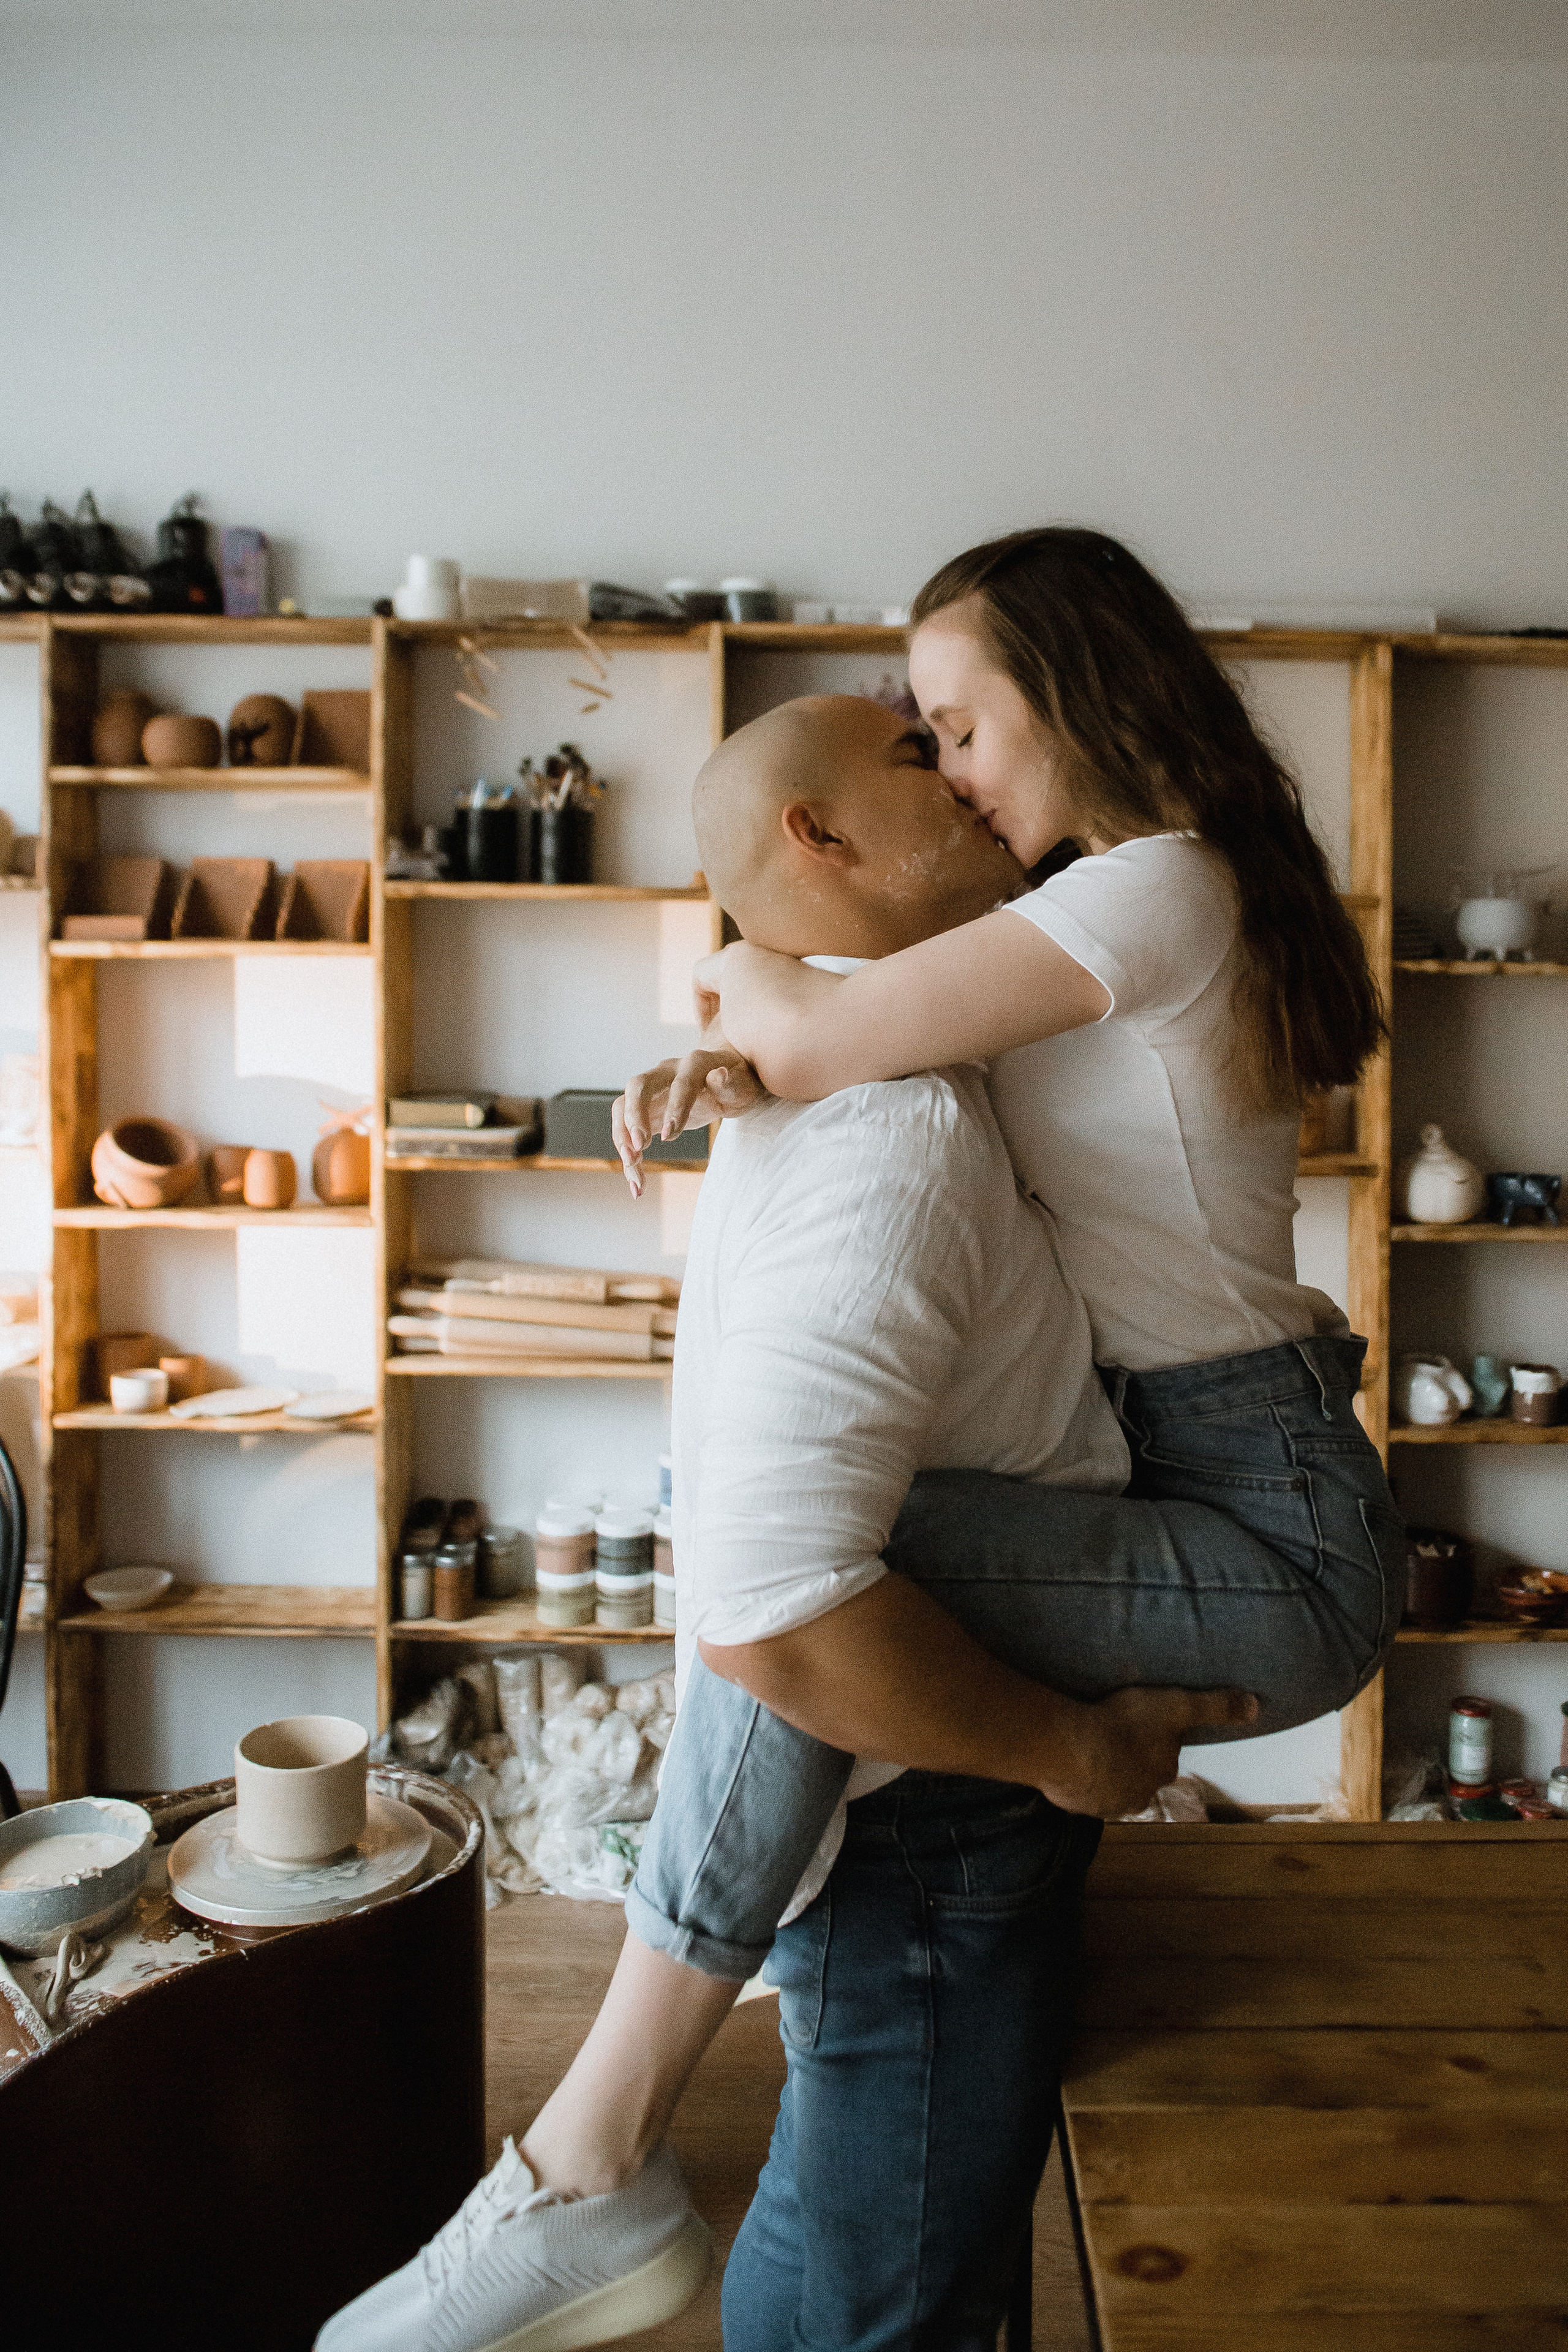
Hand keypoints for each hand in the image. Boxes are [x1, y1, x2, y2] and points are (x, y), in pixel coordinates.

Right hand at [613, 1051, 767, 1196]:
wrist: (725, 1075)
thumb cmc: (736, 1082)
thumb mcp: (742, 1086)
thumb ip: (730, 1084)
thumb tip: (720, 1074)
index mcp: (693, 1065)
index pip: (681, 1084)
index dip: (674, 1108)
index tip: (669, 1137)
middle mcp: (665, 1073)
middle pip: (637, 1087)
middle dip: (634, 1117)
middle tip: (638, 1148)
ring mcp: (652, 1091)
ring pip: (623, 1107)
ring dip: (622, 1138)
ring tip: (632, 1170)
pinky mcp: (645, 1111)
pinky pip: (627, 1129)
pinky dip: (628, 1154)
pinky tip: (636, 1181)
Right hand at [1036, 1686, 1259, 1819]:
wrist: (1071, 1750)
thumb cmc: (1126, 1725)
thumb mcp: (1177, 1706)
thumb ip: (1215, 1707)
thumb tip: (1257, 1707)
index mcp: (1162, 1770)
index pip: (1163, 1756)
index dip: (1152, 1739)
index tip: (1139, 1722)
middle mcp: (1139, 1795)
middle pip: (1138, 1774)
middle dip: (1128, 1759)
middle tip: (1112, 1732)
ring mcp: (1107, 1803)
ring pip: (1110, 1785)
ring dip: (1103, 1770)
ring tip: (1089, 1744)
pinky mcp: (1078, 1805)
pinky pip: (1082, 1790)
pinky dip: (1079, 1778)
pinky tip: (1071, 1759)